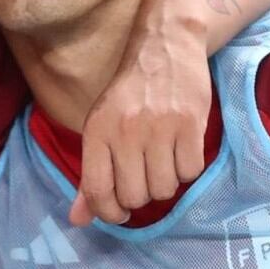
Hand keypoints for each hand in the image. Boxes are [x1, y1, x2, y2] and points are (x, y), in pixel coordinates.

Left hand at [70, 24, 211, 225]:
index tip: (119, 212)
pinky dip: (188, 169)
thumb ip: (91, 177)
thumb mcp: (101, 129)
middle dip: (141, 196)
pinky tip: (181, 149)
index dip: (109, 213)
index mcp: (97, 132)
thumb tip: (78, 221)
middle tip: (144, 177)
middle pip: (135, 196)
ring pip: (164, 189)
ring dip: (166, 182)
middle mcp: (126, 131)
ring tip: (163, 159)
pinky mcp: (191, 124)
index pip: (98, 191)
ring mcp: (160, 127)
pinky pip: (191, 172)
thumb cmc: (129, 95)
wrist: (165, 47)